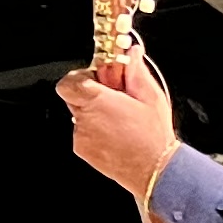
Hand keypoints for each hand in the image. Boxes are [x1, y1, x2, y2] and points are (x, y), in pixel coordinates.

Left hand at [56, 50, 181, 203]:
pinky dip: (95, 128)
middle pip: (74, 96)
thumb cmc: (153, 135)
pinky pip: (83, 131)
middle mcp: (84, 120)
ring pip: (79, 114)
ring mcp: (81, 137)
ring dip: (95, 111)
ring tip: (120, 118)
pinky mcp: (82, 150)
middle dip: (91, 92)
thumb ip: (136, 71)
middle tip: (114, 95)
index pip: (68, 83)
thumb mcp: (151, 96)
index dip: (80, 77)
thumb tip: (131, 52)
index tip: (98, 77)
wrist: (153, 170)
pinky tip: (117, 133)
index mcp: (97, 102)